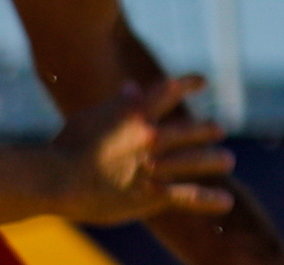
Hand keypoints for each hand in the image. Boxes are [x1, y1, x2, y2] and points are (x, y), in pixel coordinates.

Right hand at [63, 71, 233, 222]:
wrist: (56, 180)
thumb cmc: (65, 148)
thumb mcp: (91, 118)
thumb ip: (116, 104)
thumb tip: (132, 86)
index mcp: (136, 114)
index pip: (171, 91)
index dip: (188, 84)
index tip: (202, 82)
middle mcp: (152, 136)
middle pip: (190, 129)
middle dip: (207, 130)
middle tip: (219, 131)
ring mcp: (154, 165)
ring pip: (196, 160)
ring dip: (214, 160)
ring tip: (227, 160)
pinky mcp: (152, 193)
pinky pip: (189, 195)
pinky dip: (210, 199)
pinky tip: (226, 201)